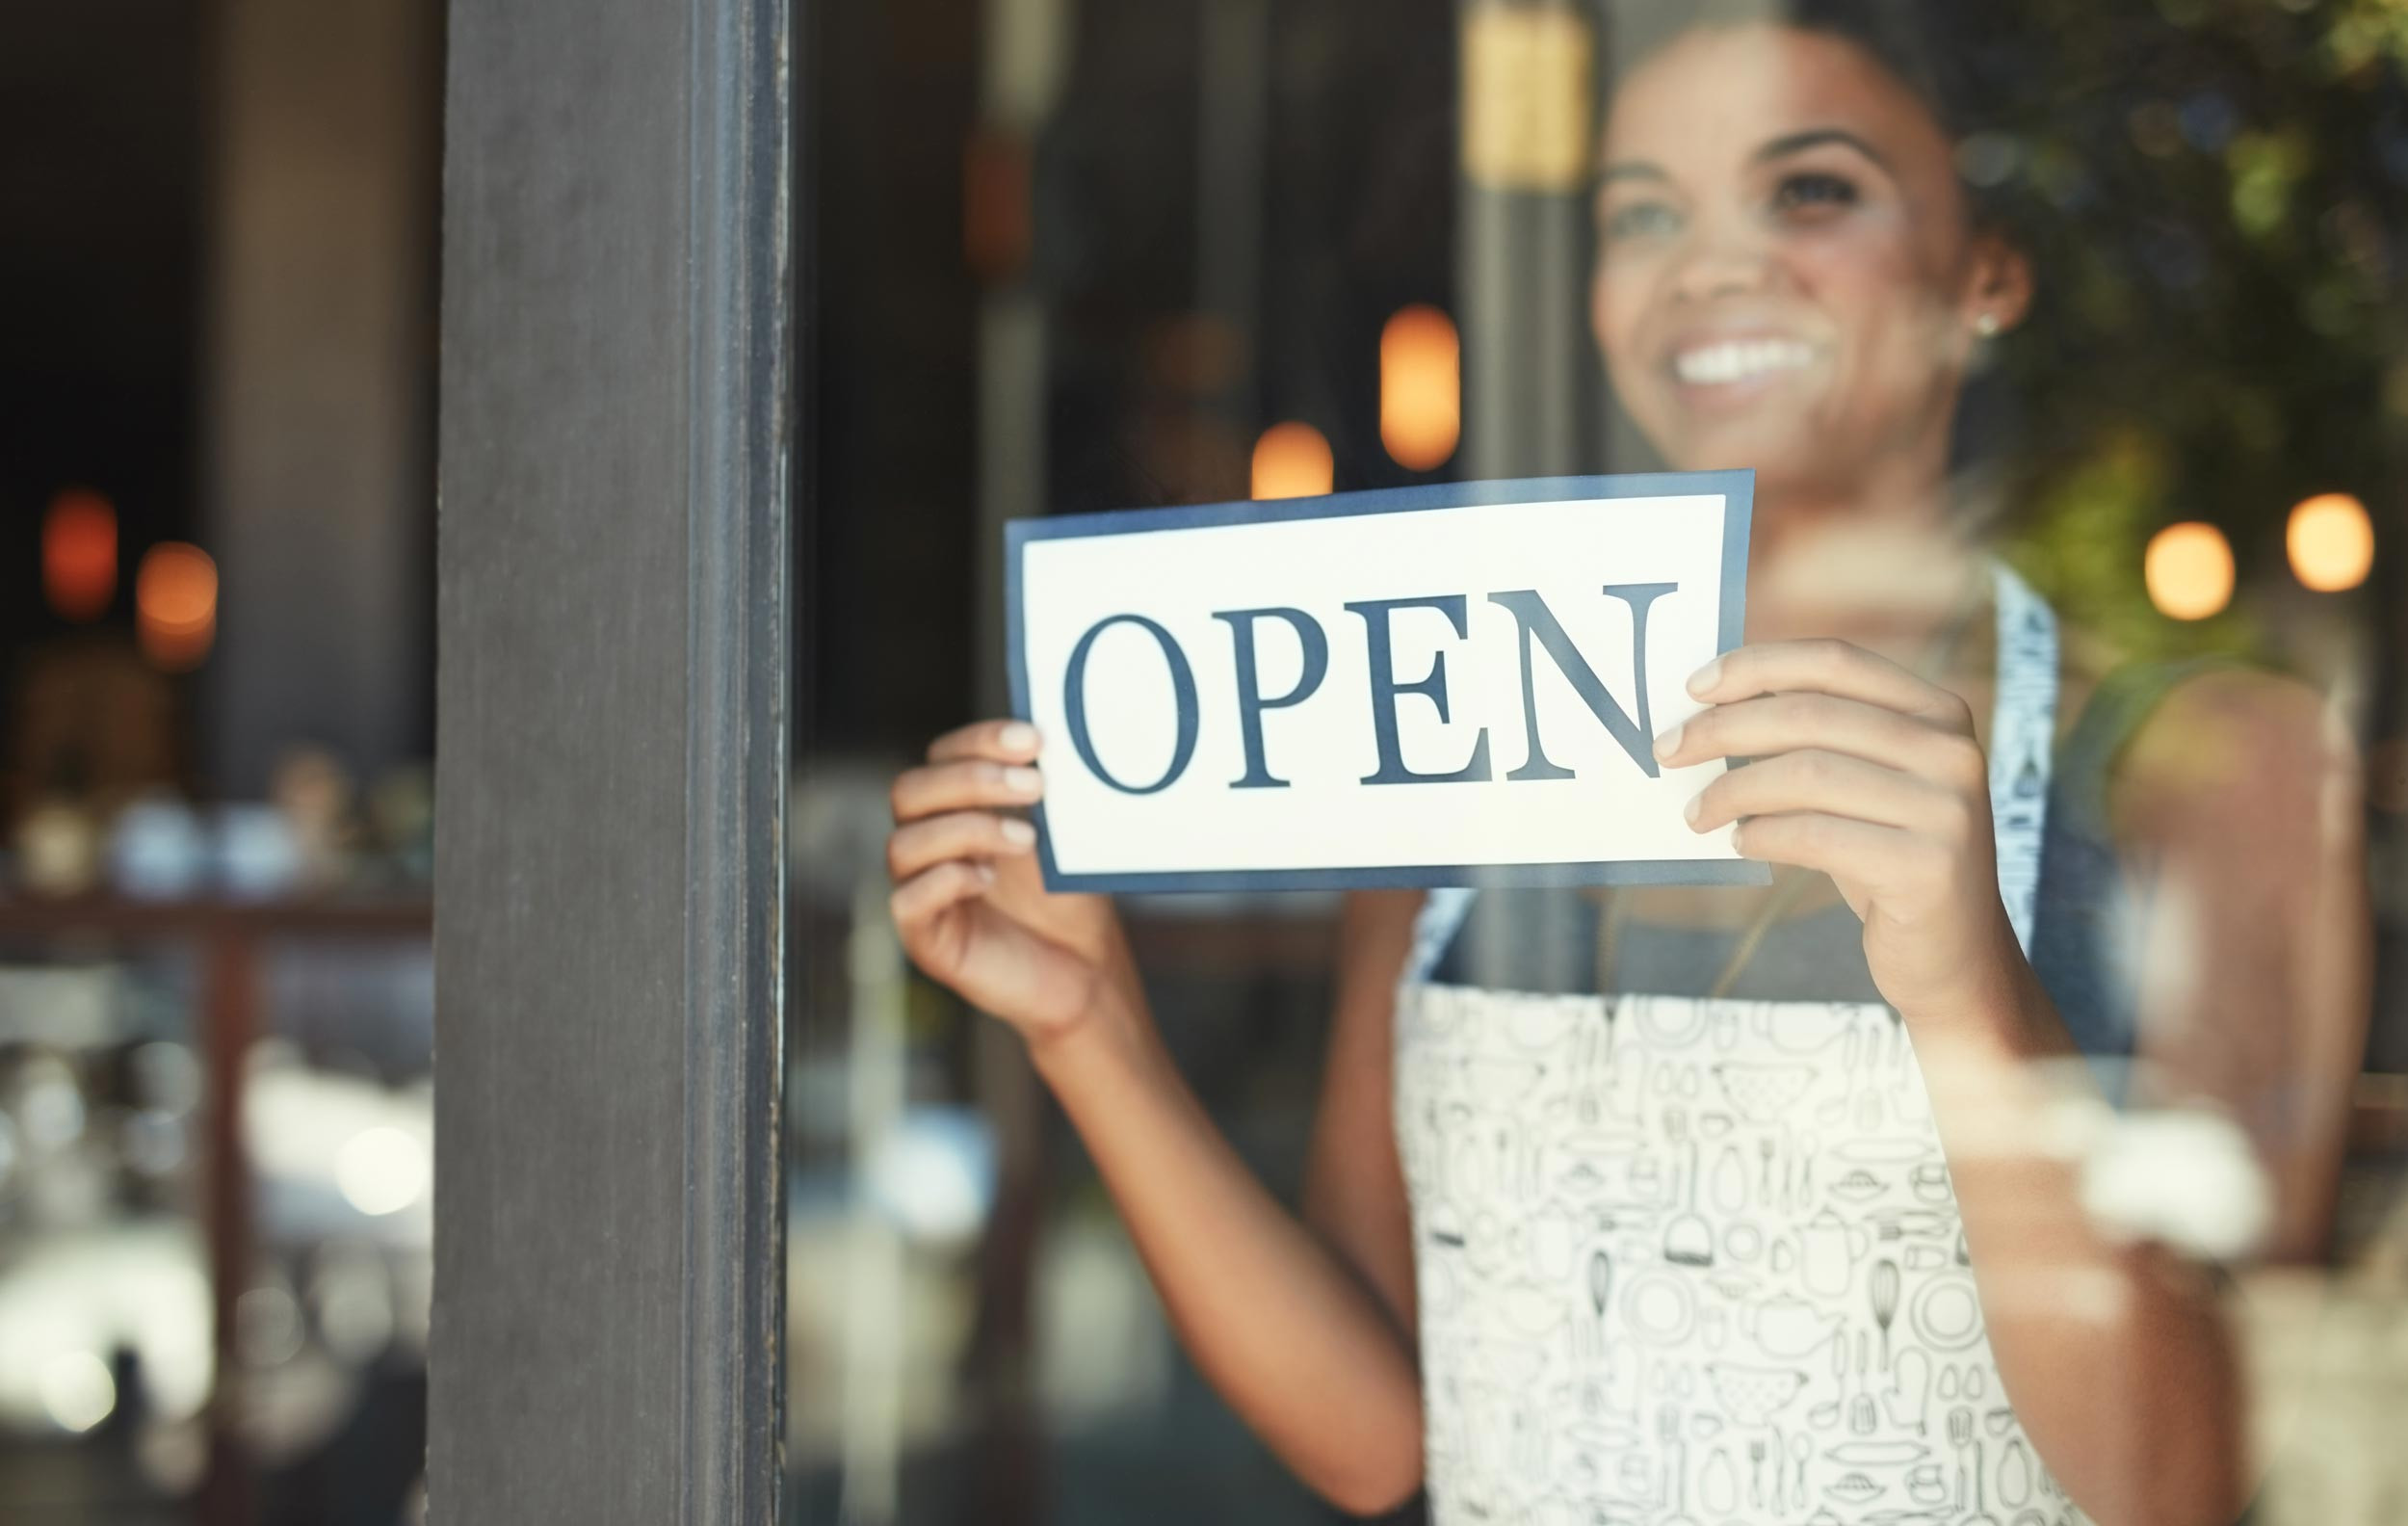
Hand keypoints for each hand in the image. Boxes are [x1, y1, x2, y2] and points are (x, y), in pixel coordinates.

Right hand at [888, 720, 1130, 1047]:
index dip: (980, 741)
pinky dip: (947, 881)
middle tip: (1034, 786)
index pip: (941, 756)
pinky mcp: (926, 939)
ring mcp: (921, 891)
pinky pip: (906, 902)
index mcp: (955, 810)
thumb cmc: (1068, 899)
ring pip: (903, 844)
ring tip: (1026, 841)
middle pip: (909, 791)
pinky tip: (989, 879)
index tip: (1033, 741)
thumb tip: (1050, 736)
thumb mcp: (1060, 836)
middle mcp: (929, 844)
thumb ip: (1043, 791)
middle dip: (972, 780)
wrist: (1085, 970)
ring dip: (967, 830)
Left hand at [1659, 639, 2023, 1021]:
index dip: (1757, 666)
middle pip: (1809, 715)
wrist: (1955, 955)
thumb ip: (1818, 737)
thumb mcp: (1866, 784)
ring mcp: (1947, 809)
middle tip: (1669, 752)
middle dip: (1723, 729)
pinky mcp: (1927, 868)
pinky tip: (1741, 843)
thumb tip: (1712, 705)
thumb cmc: (1887, 858)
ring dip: (1733, 790)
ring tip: (1699, 813)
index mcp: (1939, 712)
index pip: (1834, 661)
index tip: (1694, 687)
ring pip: (1806, 774)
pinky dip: (1763, 835)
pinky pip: (1814, 835)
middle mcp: (1952, 751)